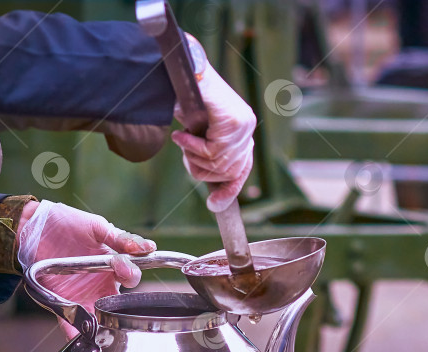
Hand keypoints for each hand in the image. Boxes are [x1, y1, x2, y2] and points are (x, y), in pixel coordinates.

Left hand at [17, 200, 155, 338]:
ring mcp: (82, 294)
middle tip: (112, 303)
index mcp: (113, 265)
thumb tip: (148, 247)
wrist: (32, 227)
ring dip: (101, 323)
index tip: (125, 270)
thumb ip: (121, 238)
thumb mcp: (96, 226)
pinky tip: (79, 338)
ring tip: (100, 326)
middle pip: (118, 302)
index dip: (131, 275)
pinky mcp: (61, 301)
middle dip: (120, 307)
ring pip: (98, 314)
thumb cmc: (66, 223)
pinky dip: (75, 331)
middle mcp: (100, 283)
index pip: (131, 276)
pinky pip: (70, 320)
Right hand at [172, 63, 256, 212]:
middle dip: (202, 170)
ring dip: (193, 157)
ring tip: (181, 142)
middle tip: (185, 157)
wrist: (184, 69)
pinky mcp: (235, 123)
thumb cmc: (186, 98)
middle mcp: (247, 128)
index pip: (242, 168)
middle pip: (229, 171)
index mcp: (242, 131)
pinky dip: (191, 147)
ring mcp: (243, 125)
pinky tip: (180, 136)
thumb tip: (217, 199)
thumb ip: (208, 154)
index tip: (215, 205)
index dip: (229, 189)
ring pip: (218, 164)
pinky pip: (212, 151)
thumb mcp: (198, 132)